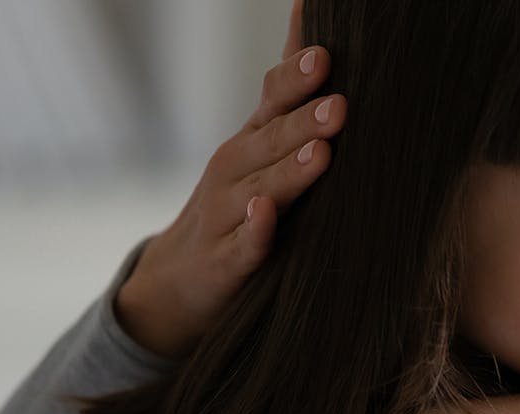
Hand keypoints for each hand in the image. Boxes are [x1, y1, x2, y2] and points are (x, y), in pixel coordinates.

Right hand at [115, 0, 340, 357]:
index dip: (295, 79)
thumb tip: (309, 14)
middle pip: (269, 141)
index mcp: (251, 140)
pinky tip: (265, 215)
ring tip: (320, 153)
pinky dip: (254, 233)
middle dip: (303, 122)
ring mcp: (225, 216)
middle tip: (340, 104)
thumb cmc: (237, 201)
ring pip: (258, 190)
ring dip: (288, 172)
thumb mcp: (260, 143)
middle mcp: (234, 170)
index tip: (325, 55)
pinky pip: (241, 247)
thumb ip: (288, 89)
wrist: (180, 281)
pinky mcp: (223, 263)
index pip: (272, 101)